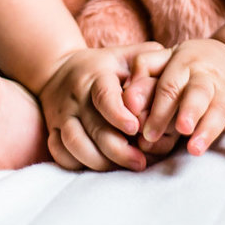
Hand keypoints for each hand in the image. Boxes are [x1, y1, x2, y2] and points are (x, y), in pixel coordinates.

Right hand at [39, 43, 167, 171]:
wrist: (58, 69)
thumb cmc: (104, 66)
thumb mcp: (126, 55)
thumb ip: (148, 60)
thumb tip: (172, 70)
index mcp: (95, 76)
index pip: (104, 96)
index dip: (118, 114)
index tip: (136, 129)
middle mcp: (76, 96)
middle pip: (93, 128)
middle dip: (118, 150)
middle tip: (141, 162)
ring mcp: (62, 114)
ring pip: (74, 143)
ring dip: (99, 161)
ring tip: (123, 168)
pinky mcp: (52, 130)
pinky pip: (59, 152)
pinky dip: (77, 164)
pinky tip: (98, 167)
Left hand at [127, 39, 224, 160]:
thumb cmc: (185, 65)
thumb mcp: (164, 59)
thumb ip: (143, 72)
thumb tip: (127, 99)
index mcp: (183, 64)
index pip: (169, 85)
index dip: (158, 108)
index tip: (145, 133)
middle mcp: (205, 77)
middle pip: (197, 92)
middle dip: (189, 110)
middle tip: (180, 129)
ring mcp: (224, 92)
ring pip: (219, 108)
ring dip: (209, 128)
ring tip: (195, 149)